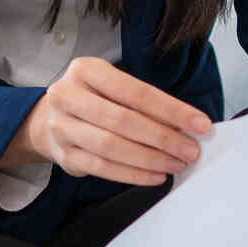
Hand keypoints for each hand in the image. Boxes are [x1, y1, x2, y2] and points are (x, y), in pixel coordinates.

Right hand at [0, 57, 211, 185]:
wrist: (47, 120)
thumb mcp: (113, 87)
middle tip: (190, 150)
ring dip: (150, 158)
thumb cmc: (94, 100)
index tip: (200, 125)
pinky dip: (133, 174)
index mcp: (86, 70)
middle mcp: (68, 95)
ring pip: (112, 147)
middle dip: (163, 137)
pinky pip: (102, 168)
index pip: (136, 92)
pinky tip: (155, 176)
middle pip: (123, 120)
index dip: (172, 110)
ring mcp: (61, 127)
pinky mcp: (63, 155)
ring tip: (177, 164)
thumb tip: (188, 126)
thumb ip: (144, 103)